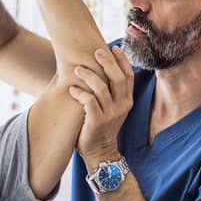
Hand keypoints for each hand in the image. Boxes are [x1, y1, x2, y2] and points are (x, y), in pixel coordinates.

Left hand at [67, 46, 134, 163]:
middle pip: (117, 78)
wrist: (100, 152)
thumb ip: (110, 92)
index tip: (113, 48)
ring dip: (89, 76)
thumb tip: (100, 69)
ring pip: (102, 88)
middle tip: (96, 52)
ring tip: (77, 69)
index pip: (129, 75)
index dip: (122, 60)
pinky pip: (89, 101)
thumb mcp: (112, 108)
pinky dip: (80, 93)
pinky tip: (72, 89)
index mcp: (127, 100)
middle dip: (107, 62)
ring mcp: (110, 114)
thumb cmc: (102, 127)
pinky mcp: (97, 121)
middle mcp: (122, 106)